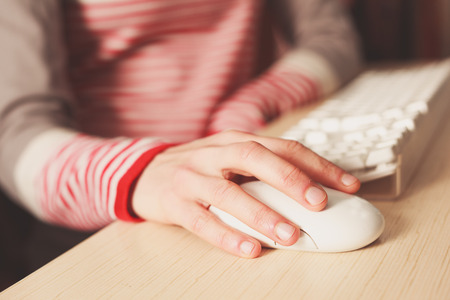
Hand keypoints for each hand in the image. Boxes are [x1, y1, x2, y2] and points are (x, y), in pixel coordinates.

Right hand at [132, 130, 359, 257]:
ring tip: (289, 234)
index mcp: (234, 140)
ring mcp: (192, 177)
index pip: (282, 146)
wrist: (146, 173)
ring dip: (261, 213)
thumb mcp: (230, 159)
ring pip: (228, 192)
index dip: (316, 165)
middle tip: (318, 202)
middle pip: (254, 158)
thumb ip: (263, 171)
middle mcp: (214, 153)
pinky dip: (227, 235)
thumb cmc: (199, 168)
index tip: (347, 185)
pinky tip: (250, 248)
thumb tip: (313, 191)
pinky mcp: (175, 202)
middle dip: (290, 178)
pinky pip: (202, 220)